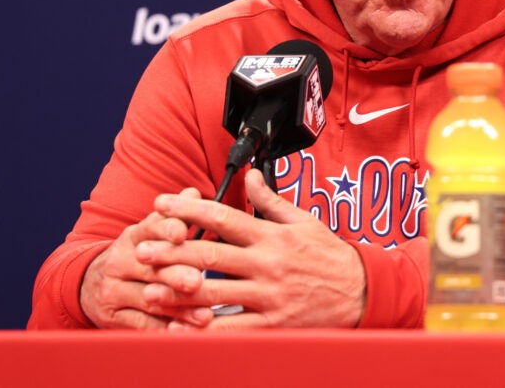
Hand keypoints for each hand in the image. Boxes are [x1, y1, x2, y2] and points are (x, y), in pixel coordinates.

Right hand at [80, 187, 208, 328]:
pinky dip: (165, 329)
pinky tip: (184, 332)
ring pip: (149, 300)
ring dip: (179, 308)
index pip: (149, 229)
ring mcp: (113, 291)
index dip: (165, 229)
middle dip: (175, 274)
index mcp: (133, 236)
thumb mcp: (148, 232)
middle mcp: (119, 262)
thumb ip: (173, 215)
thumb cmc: (135, 255)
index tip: (181, 232)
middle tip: (197, 279)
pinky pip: (141, 325)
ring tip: (205, 314)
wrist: (90, 283)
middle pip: (150, 268)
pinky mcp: (113, 317)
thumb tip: (193, 192)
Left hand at [140, 169, 366, 329]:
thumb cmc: (330, 255)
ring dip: (178, 291)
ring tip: (150, 289)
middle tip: (143, 248)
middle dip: (172, 251)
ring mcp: (268, 296)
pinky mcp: (271, 324)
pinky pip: (230, 329)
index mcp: (272, 236)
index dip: (189, 209)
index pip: (224, 217)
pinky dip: (202, 329)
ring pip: (214, 293)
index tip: (162, 203)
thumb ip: (271, 199)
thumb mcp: (303, 220)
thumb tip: (250, 175)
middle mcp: (267, 264)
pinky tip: (178, 327)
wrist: (361, 292)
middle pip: (210, 255)